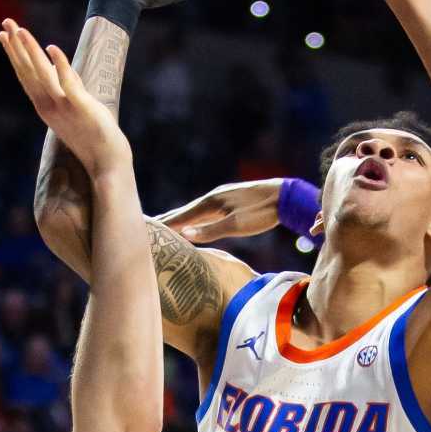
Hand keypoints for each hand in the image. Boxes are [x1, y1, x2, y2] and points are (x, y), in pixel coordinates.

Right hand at [0, 19, 130, 178]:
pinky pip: (68, 84)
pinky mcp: (81, 108)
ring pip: (42, 74)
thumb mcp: (74, 107)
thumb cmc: (92, 137)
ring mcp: (64, 107)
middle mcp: (49, 106)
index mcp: (45, 106)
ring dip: (31, 51)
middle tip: (5, 22)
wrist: (106, 162)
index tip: (3, 34)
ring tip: (20, 30)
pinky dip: (60, 65)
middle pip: (27, 71)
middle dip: (15, 46)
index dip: (13, 55)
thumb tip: (59, 65)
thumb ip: (65, 86)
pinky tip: (52, 48)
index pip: (25, 75)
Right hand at [155, 180, 284, 243]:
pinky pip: (205, 211)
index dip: (164, 223)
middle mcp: (213, 198)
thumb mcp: (237, 225)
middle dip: (167, 220)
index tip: (145, 229)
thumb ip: (211, 230)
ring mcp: (222, 198)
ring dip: (179, 218)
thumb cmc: (261, 212)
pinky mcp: (231, 201)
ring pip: (195, 211)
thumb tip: (184, 235)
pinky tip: (195, 221)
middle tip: (147, 227)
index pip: (181, 215)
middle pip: (185, 211)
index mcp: (211, 203)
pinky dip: (193, 217)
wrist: (284, 196)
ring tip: (166, 225)